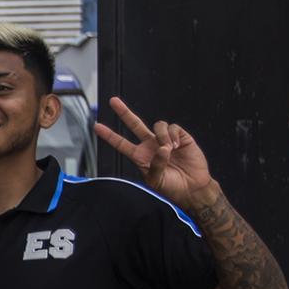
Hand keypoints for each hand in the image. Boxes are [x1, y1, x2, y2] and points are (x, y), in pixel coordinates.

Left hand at [93, 96, 215, 211]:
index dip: (109, 135)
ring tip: (170, 149)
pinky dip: (174, 136)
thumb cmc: (171, 187)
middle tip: (113, 101)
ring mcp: (165, 139)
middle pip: (134, 124)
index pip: (121, 144)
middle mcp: (150, 145)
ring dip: (162, 136)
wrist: (192, 187)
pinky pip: (173, 127)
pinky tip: (178, 146)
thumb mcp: (156, 180)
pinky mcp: (180, 136)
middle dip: (124, 112)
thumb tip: (162, 148)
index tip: (96, 126)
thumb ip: (155, 165)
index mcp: (140, 157)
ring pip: (158, 125)